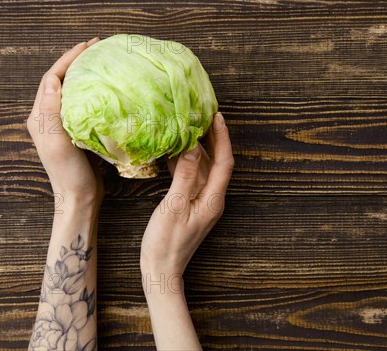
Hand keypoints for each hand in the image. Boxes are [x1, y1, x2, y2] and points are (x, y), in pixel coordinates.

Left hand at [26, 38, 103, 207]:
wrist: (79, 198)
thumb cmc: (68, 173)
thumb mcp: (57, 142)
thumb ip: (51, 111)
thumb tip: (52, 78)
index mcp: (40, 116)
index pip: (53, 78)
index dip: (69, 58)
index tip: (88, 45)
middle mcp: (48, 117)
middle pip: (61, 80)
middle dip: (77, 61)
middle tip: (98, 46)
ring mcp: (62, 124)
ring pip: (72, 90)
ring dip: (85, 73)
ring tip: (103, 61)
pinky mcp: (76, 131)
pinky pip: (83, 103)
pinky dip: (93, 90)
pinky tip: (107, 87)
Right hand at [140, 112, 233, 277]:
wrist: (161, 270)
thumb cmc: (166, 243)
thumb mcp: (174, 206)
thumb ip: (185, 177)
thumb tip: (192, 148)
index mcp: (213, 199)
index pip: (224, 162)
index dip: (222, 137)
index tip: (216, 116)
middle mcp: (212, 198)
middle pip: (216, 162)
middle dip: (212, 138)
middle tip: (201, 115)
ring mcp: (202, 202)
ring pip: (203, 168)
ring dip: (197, 149)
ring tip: (187, 127)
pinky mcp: (191, 204)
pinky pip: (192, 178)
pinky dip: (186, 163)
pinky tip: (174, 152)